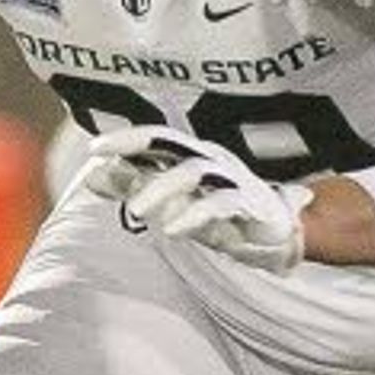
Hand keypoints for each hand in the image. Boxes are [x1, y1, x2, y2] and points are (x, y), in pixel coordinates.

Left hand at [81, 125, 305, 274]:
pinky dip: (195, 215)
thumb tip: (92, 176)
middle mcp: (210, 160)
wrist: (282, 234)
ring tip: (137, 210)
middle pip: (170, 141)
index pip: (155, 139)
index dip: (126, 140)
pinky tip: (173, 230)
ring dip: (160, 188)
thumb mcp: (174, 201)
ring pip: (191, 172)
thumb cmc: (225, 213)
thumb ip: (136, 186)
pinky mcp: (249, 203)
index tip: (94, 148)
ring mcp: (231, 179)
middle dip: (136, 144)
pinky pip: (219, 204)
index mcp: (192, 156)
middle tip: (101, 156)